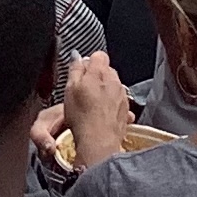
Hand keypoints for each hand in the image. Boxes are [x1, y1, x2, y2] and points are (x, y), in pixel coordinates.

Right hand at [60, 48, 133, 166]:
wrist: (98, 142)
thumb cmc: (82, 116)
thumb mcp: (70, 89)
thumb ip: (75, 69)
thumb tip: (77, 57)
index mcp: (100, 72)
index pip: (98, 55)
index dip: (89, 63)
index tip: (81, 73)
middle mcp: (114, 81)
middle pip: (106, 70)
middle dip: (96, 77)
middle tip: (83, 91)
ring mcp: (122, 96)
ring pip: (113, 86)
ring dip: (104, 92)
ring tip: (91, 106)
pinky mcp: (126, 111)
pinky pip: (118, 101)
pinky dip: (110, 105)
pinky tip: (100, 115)